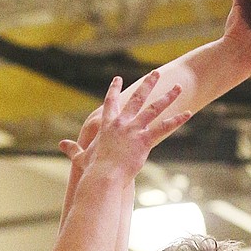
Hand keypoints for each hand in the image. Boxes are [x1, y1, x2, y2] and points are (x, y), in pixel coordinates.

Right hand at [59, 71, 190, 177]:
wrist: (103, 177)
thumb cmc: (93, 169)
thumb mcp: (82, 157)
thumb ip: (73, 149)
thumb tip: (62, 145)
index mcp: (107, 125)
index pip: (111, 102)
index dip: (115, 90)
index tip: (118, 79)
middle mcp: (122, 123)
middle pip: (137, 98)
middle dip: (147, 84)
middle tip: (155, 72)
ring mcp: (134, 130)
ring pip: (154, 109)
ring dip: (167, 97)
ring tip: (178, 87)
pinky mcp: (144, 140)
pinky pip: (164, 128)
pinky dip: (177, 120)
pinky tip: (188, 113)